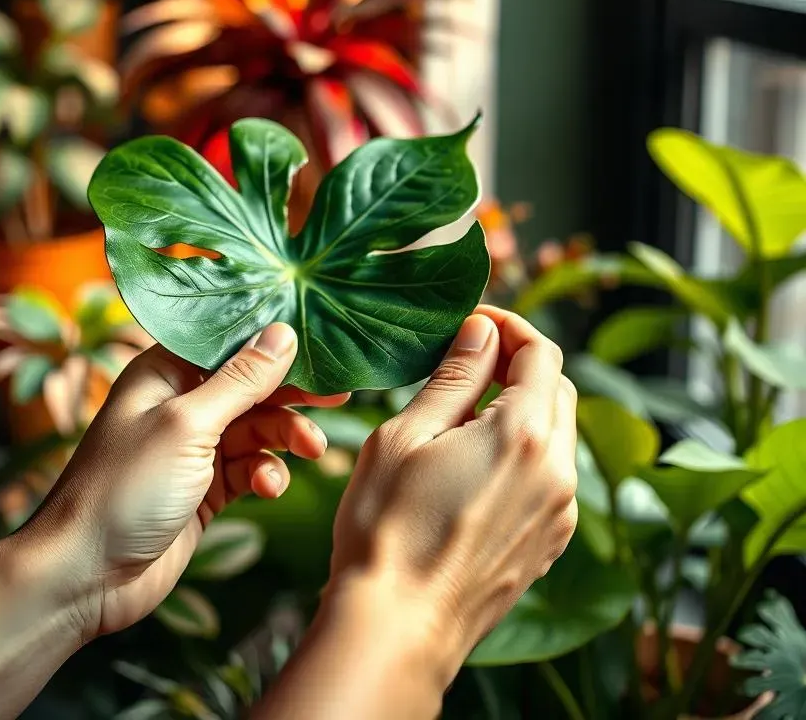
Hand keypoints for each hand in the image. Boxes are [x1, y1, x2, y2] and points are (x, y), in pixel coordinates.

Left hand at [15, 324, 347, 642]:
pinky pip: (249, 469)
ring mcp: (192, 448)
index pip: (229, 343)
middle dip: (291, 395)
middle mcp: (179, 403)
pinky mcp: (203, 490)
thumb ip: (241, 381)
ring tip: (311, 451)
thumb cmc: (124, 488)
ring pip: (256, 430)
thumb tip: (283, 333)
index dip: (274, 343)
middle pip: (249, 386)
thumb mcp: (188, 425)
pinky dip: (265, 475)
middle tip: (338, 397)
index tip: (322, 347)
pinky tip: (269, 488)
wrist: (84, 578)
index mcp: (164, 372)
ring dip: (284, 438)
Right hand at [327, 306, 577, 682]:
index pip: (540, 353)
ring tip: (464, 414)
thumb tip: (482, 331)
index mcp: (522, 435)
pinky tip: (477, 463)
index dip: (508, 327)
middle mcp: (556, 471)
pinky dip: (525, 451)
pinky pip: (552, 476)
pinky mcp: (551, 542)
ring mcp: (560, 513)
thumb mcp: (406, 435)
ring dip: (522, 408)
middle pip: (558, 389)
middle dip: (519, 363)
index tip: (474, 322)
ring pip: (557, 433)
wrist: (398, 627)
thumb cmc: (387, 527)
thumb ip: (453, 378)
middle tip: (468, 360)